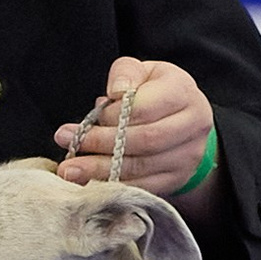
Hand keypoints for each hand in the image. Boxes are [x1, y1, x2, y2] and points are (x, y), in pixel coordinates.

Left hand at [55, 57, 214, 199]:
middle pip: (144, 140)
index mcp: (182, 92)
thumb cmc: (155, 91)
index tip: (83, 122)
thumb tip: (116, 92)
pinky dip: (114, 186)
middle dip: (101, 144)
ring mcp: (187, 156)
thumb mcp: (142, 72)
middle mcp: (192, 125)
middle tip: (68, 144)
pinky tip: (90, 182)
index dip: (111, 117)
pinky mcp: (177, 178)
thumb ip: (126, 73)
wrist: (182, 120)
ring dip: (101, 170)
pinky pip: (143, 187)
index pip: (143, 108)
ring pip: (141, 167)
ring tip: (70, 169)